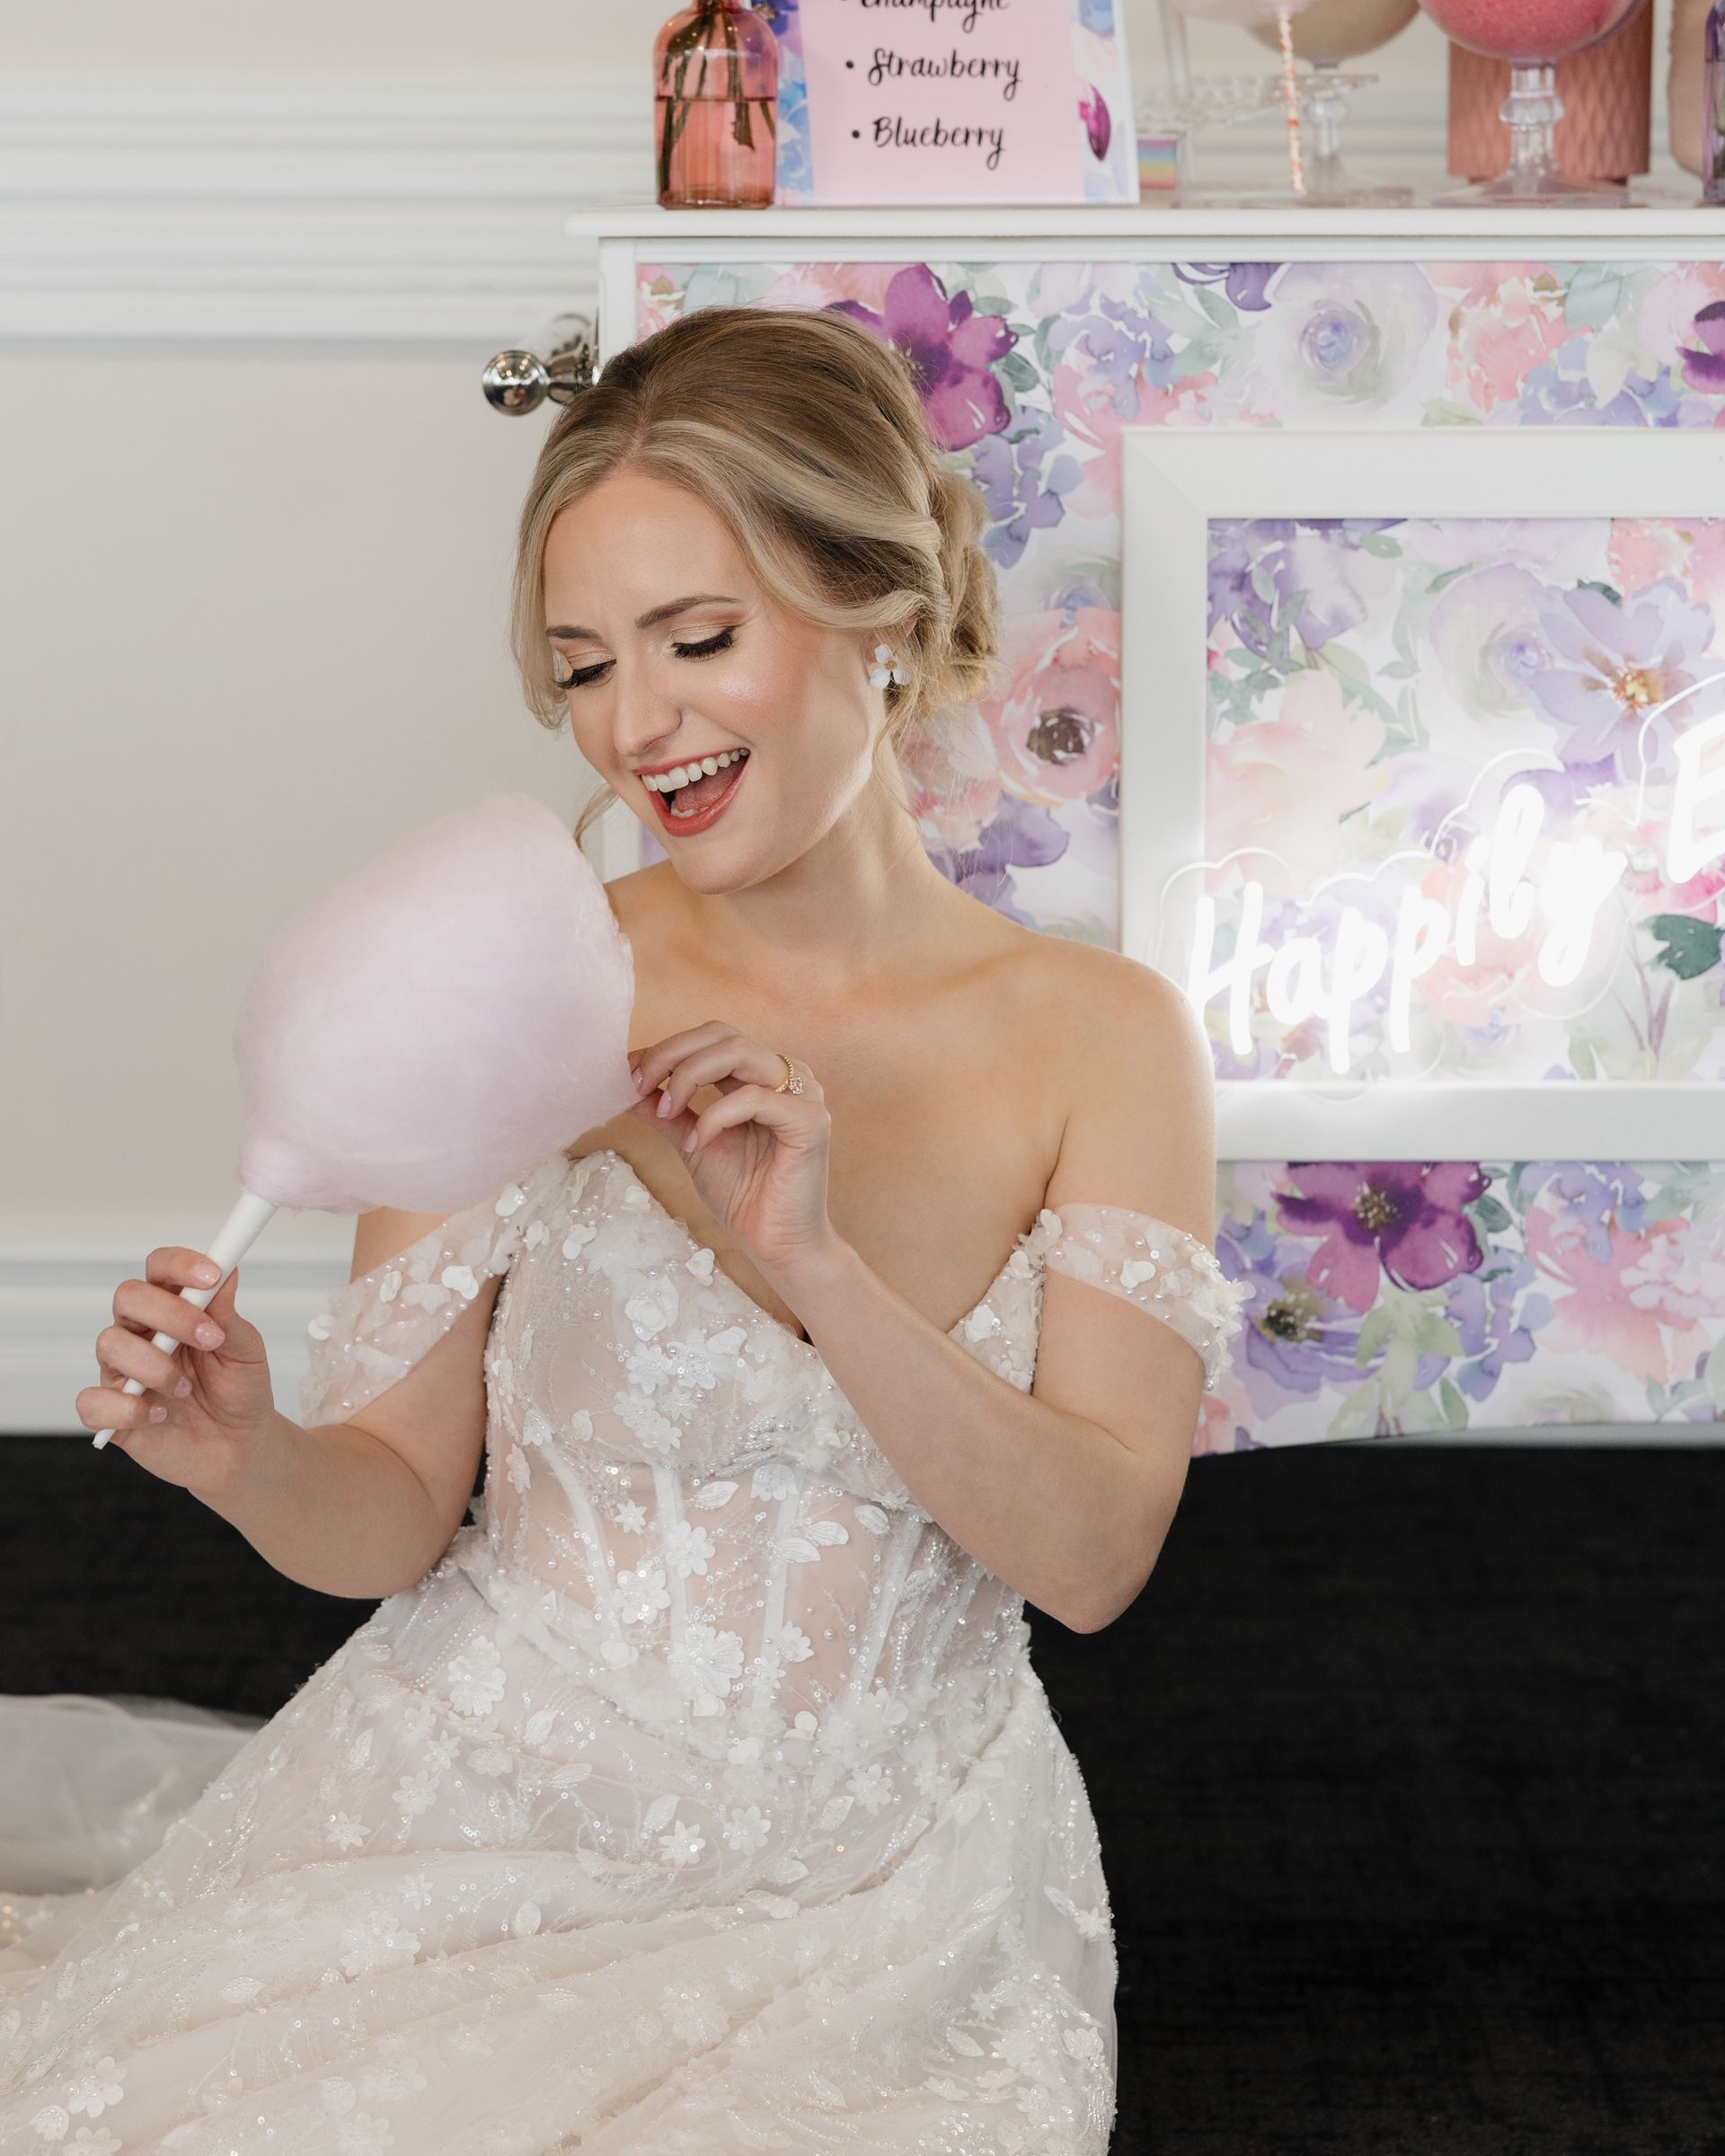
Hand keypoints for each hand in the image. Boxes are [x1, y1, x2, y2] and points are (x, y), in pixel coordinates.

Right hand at [76, 1250, 279, 1499]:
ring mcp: (121, 1372)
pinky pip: (92, 1401)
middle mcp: (140, 1333)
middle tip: (209, 1338)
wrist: (240, 1446)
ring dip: (156, 1365)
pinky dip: (128, 1408)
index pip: (159, 1269)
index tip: (212, 1276)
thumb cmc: (238, 1390)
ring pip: (110, 1344)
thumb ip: (228, 1314)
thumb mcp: (245, 1350)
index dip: (180, 1265)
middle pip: (128, 1297)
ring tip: (186, 1388)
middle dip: (170, 1313)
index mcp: (172, 1309)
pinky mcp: (111, 1413)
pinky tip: (159, 1415)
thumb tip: (226, 1270)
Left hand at [626, 1022, 841, 1282]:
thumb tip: (625, 1085)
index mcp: (759, 1075)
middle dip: (671, 1053)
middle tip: (637, 1083)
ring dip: (689, 1075)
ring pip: (739, 1052)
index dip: (666, 1050)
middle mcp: (784, 1075)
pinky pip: (754, 1098)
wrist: (777, 1244)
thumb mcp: (692, 1143)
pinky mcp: (810, 1120)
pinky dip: (715, 1115)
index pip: (710, 1039)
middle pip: (722, 1034)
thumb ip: (666, 1112)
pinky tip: (698, 1143)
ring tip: (665, 1109)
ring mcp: (802, 1094)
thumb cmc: (743, 1194)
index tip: (627, 1076)